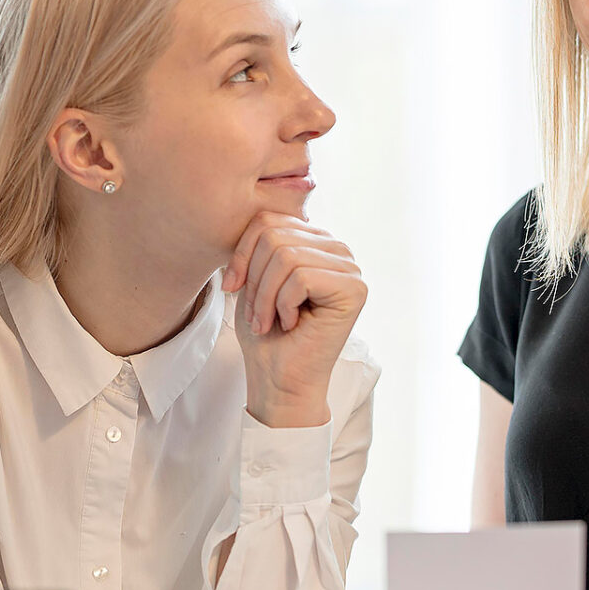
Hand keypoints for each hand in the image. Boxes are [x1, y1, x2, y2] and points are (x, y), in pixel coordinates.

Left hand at [223, 212, 365, 428]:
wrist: (278, 379)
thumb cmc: (266, 333)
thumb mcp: (252, 278)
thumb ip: (258, 243)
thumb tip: (247, 210)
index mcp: (314, 240)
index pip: (268, 219)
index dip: (242, 254)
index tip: (234, 288)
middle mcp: (337, 248)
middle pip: (274, 235)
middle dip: (254, 279)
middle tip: (257, 314)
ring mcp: (349, 267)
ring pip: (285, 255)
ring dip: (266, 296)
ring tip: (270, 320)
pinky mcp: (354, 288)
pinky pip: (300, 277)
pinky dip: (283, 304)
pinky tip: (292, 323)